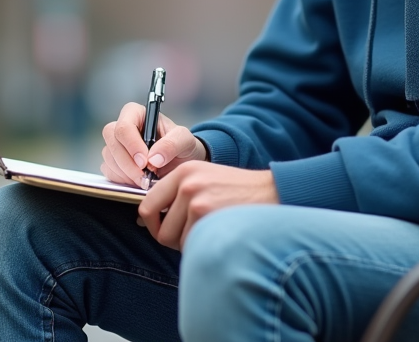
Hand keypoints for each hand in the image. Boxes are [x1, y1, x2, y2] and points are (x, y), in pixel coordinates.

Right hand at [100, 103, 206, 187]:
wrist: (182, 163)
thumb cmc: (182, 146)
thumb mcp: (185, 140)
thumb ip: (172, 144)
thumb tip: (153, 158)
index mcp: (137, 114)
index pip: (124, 126)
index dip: (132, 145)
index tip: (145, 162)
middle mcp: (124, 127)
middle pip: (112, 141)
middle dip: (127, 162)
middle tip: (145, 177)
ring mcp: (116, 145)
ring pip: (108, 158)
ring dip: (127, 173)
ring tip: (147, 179)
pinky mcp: (113, 163)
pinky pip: (109, 172)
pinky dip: (123, 180)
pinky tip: (140, 181)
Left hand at [137, 161, 277, 249]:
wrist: (273, 191)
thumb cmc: (238, 192)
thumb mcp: (205, 180)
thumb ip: (177, 194)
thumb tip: (145, 220)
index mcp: (182, 172)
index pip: (147, 205)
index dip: (153, 224)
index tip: (164, 229)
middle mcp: (186, 183)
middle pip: (159, 228)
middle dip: (172, 240)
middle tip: (191, 236)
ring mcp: (196, 199)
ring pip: (174, 240)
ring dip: (190, 244)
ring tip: (210, 231)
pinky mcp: (207, 216)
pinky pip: (191, 246)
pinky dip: (203, 247)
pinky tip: (219, 235)